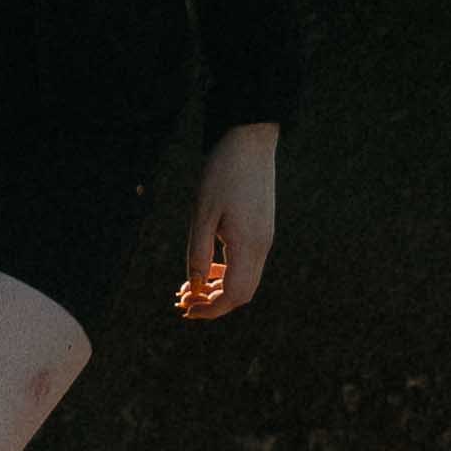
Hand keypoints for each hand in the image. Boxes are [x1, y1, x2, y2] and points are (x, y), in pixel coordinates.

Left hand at [179, 122, 279, 323]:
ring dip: (220, 288)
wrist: (251, 140)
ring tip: (191, 286)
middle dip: (214, 303)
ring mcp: (265, 237)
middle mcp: (262, 246)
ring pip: (246, 279)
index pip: (233, 295)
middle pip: (242, 293)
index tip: (186, 310)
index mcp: (248, 245)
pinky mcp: (263, 228)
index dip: (210, 309)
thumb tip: (194, 286)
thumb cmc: (223, 172)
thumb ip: (198, 252)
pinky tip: (209, 266)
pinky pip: (247, 263)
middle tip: (184, 301)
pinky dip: (228, 272)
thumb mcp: (202, 213)